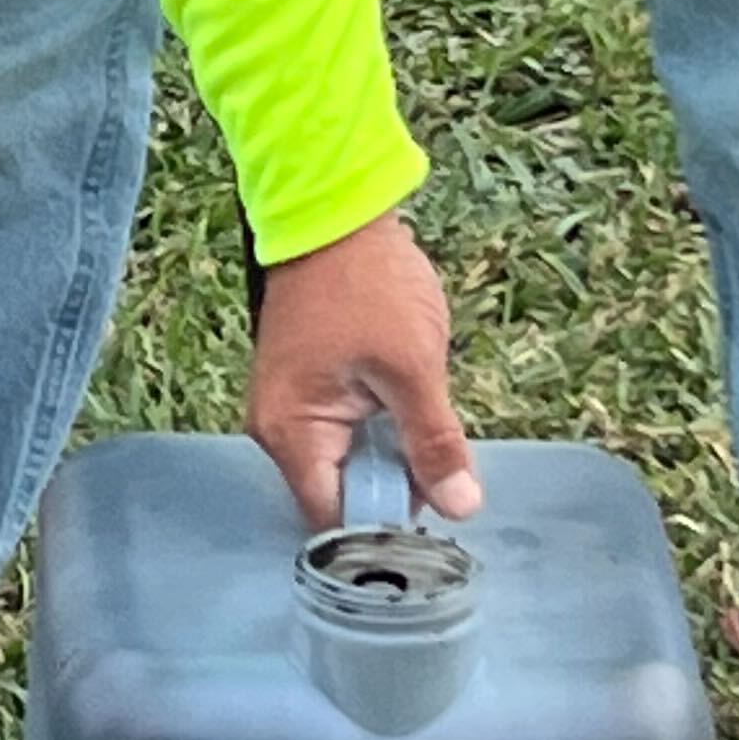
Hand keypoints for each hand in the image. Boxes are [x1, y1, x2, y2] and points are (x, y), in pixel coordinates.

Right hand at [245, 208, 481, 531]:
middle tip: (448, 473)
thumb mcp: (413, 366)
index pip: (336, 519)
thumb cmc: (367, 284)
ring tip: (432, 434)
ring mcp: (290, 406)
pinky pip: (346, 432)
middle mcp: (278, 430)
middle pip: (341, 495)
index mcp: (292, 433)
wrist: (333, 210)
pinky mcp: (307, 385)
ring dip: (392, 457)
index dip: (387, 529)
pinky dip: (381, 430)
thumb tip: (460, 509)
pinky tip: (410, 411)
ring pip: (349, 462)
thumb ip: (433, 443)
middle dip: (396, 489)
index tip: (438, 524)